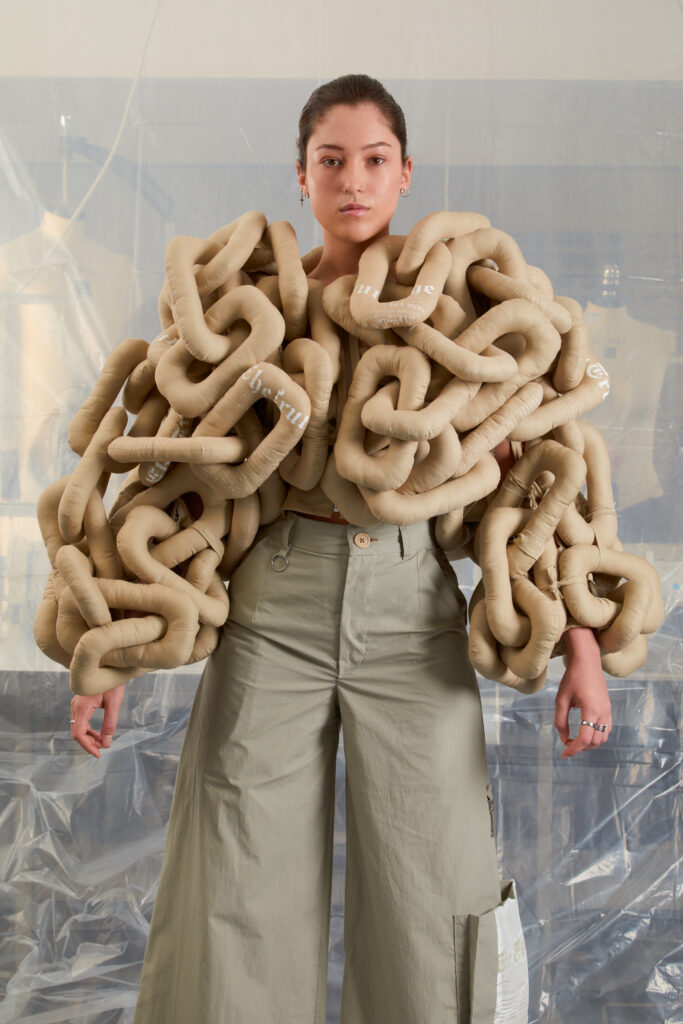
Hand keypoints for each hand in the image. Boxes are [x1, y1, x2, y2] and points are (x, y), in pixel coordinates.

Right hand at [70, 685, 125, 757]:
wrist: (108, 666)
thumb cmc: (112, 683)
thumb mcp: (114, 704)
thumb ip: (110, 724)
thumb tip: (106, 742)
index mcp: (82, 707)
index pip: (79, 734)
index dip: (88, 746)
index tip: (98, 754)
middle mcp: (76, 706)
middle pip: (77, 733)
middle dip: (89, 743)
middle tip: (104, 747)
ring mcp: (76, 704)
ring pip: (78, 728)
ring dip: (89, 737)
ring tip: (103, 741)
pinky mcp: (80, 704)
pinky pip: (81, 722)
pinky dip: (88, 730)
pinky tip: (98, 733)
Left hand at [554, 627, 611, 758]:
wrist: (587, 662)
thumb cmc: (572, 678)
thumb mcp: (561, 699)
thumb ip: (560, 720)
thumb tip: (563, 738)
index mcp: (591, 709)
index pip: (585, 738)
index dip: (573, 749)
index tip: (563, 754)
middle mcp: (603, 712)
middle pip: (595, 742)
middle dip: (581, 747)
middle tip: (566, 745)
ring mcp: (608, 711)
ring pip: (603, 738)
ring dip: (590, 743)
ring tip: (575, 740)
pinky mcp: (608, 708)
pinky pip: (606, 729)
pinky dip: (596, 736)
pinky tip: (584, 732)